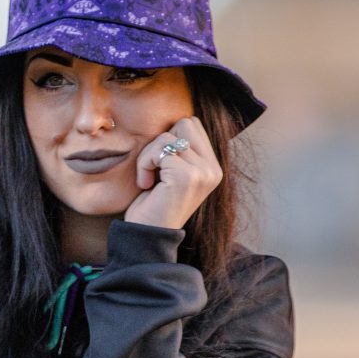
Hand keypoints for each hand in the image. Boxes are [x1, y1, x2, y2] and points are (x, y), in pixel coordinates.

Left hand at [124, 116, 222, 230]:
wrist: (148, 236)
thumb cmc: (154, 204)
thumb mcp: (173, 173)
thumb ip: (182, 150)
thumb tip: (177, 121)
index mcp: (213, 167)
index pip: (192, 125)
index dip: (170, 138)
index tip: (162, 165)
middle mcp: (213, 169)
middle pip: (185, 123)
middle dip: (161, 142)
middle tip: (154, 169)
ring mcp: (203, 173)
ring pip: (168, 137)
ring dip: (149, 156)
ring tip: (149, 179)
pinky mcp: (187, 176)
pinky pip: (159, 151)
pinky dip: (145, 165)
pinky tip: (146, 185)